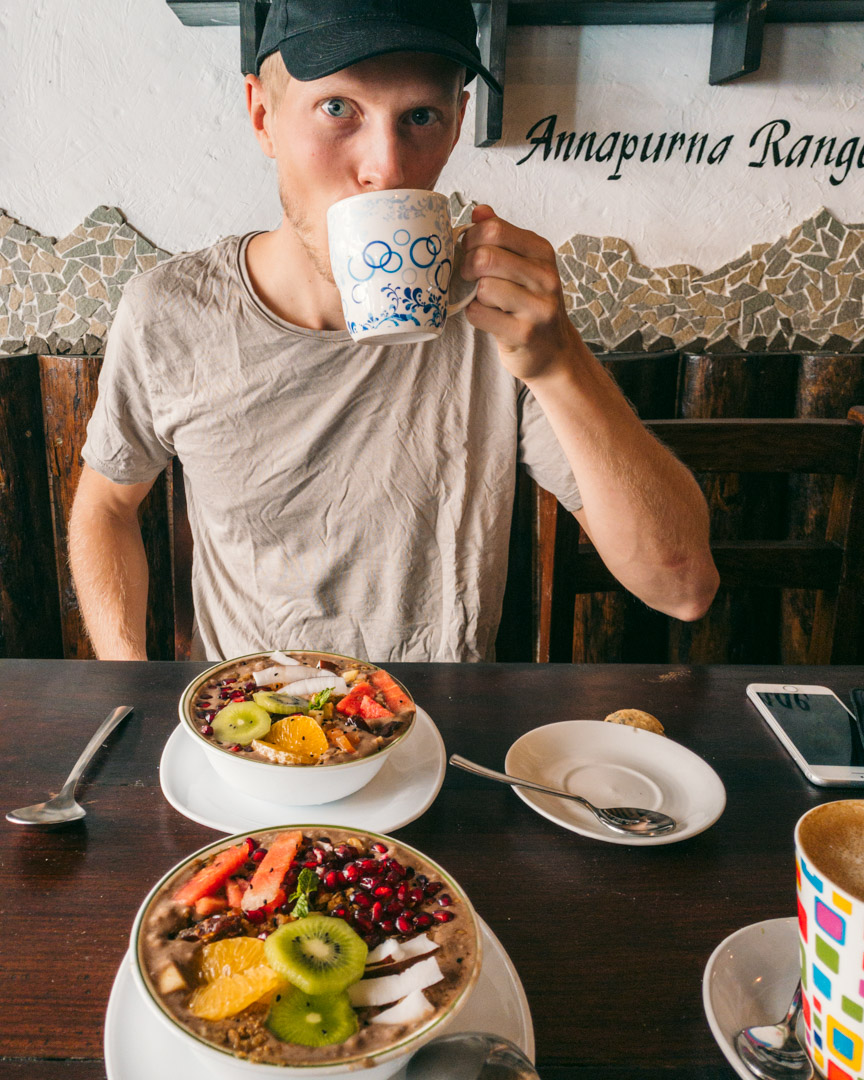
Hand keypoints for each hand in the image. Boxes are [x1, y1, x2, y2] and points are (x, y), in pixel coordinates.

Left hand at [459, 204, 580, 381]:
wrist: (553, 352)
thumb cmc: (530, 305)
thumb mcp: (524, 266)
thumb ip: (502, 238)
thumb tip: (479, 211)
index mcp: (542, 252)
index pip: (495, 229)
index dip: (470, 239)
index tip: (467, 251)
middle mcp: (545, 277)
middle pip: (485, 257)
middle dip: (466, 266)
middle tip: (467, 277)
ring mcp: (538, 307)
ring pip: (483, 287)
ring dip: (472, 294)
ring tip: (481, 299)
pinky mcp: (524, 334)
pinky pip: (480, 314)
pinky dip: (473, 314)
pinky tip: (485, 316)